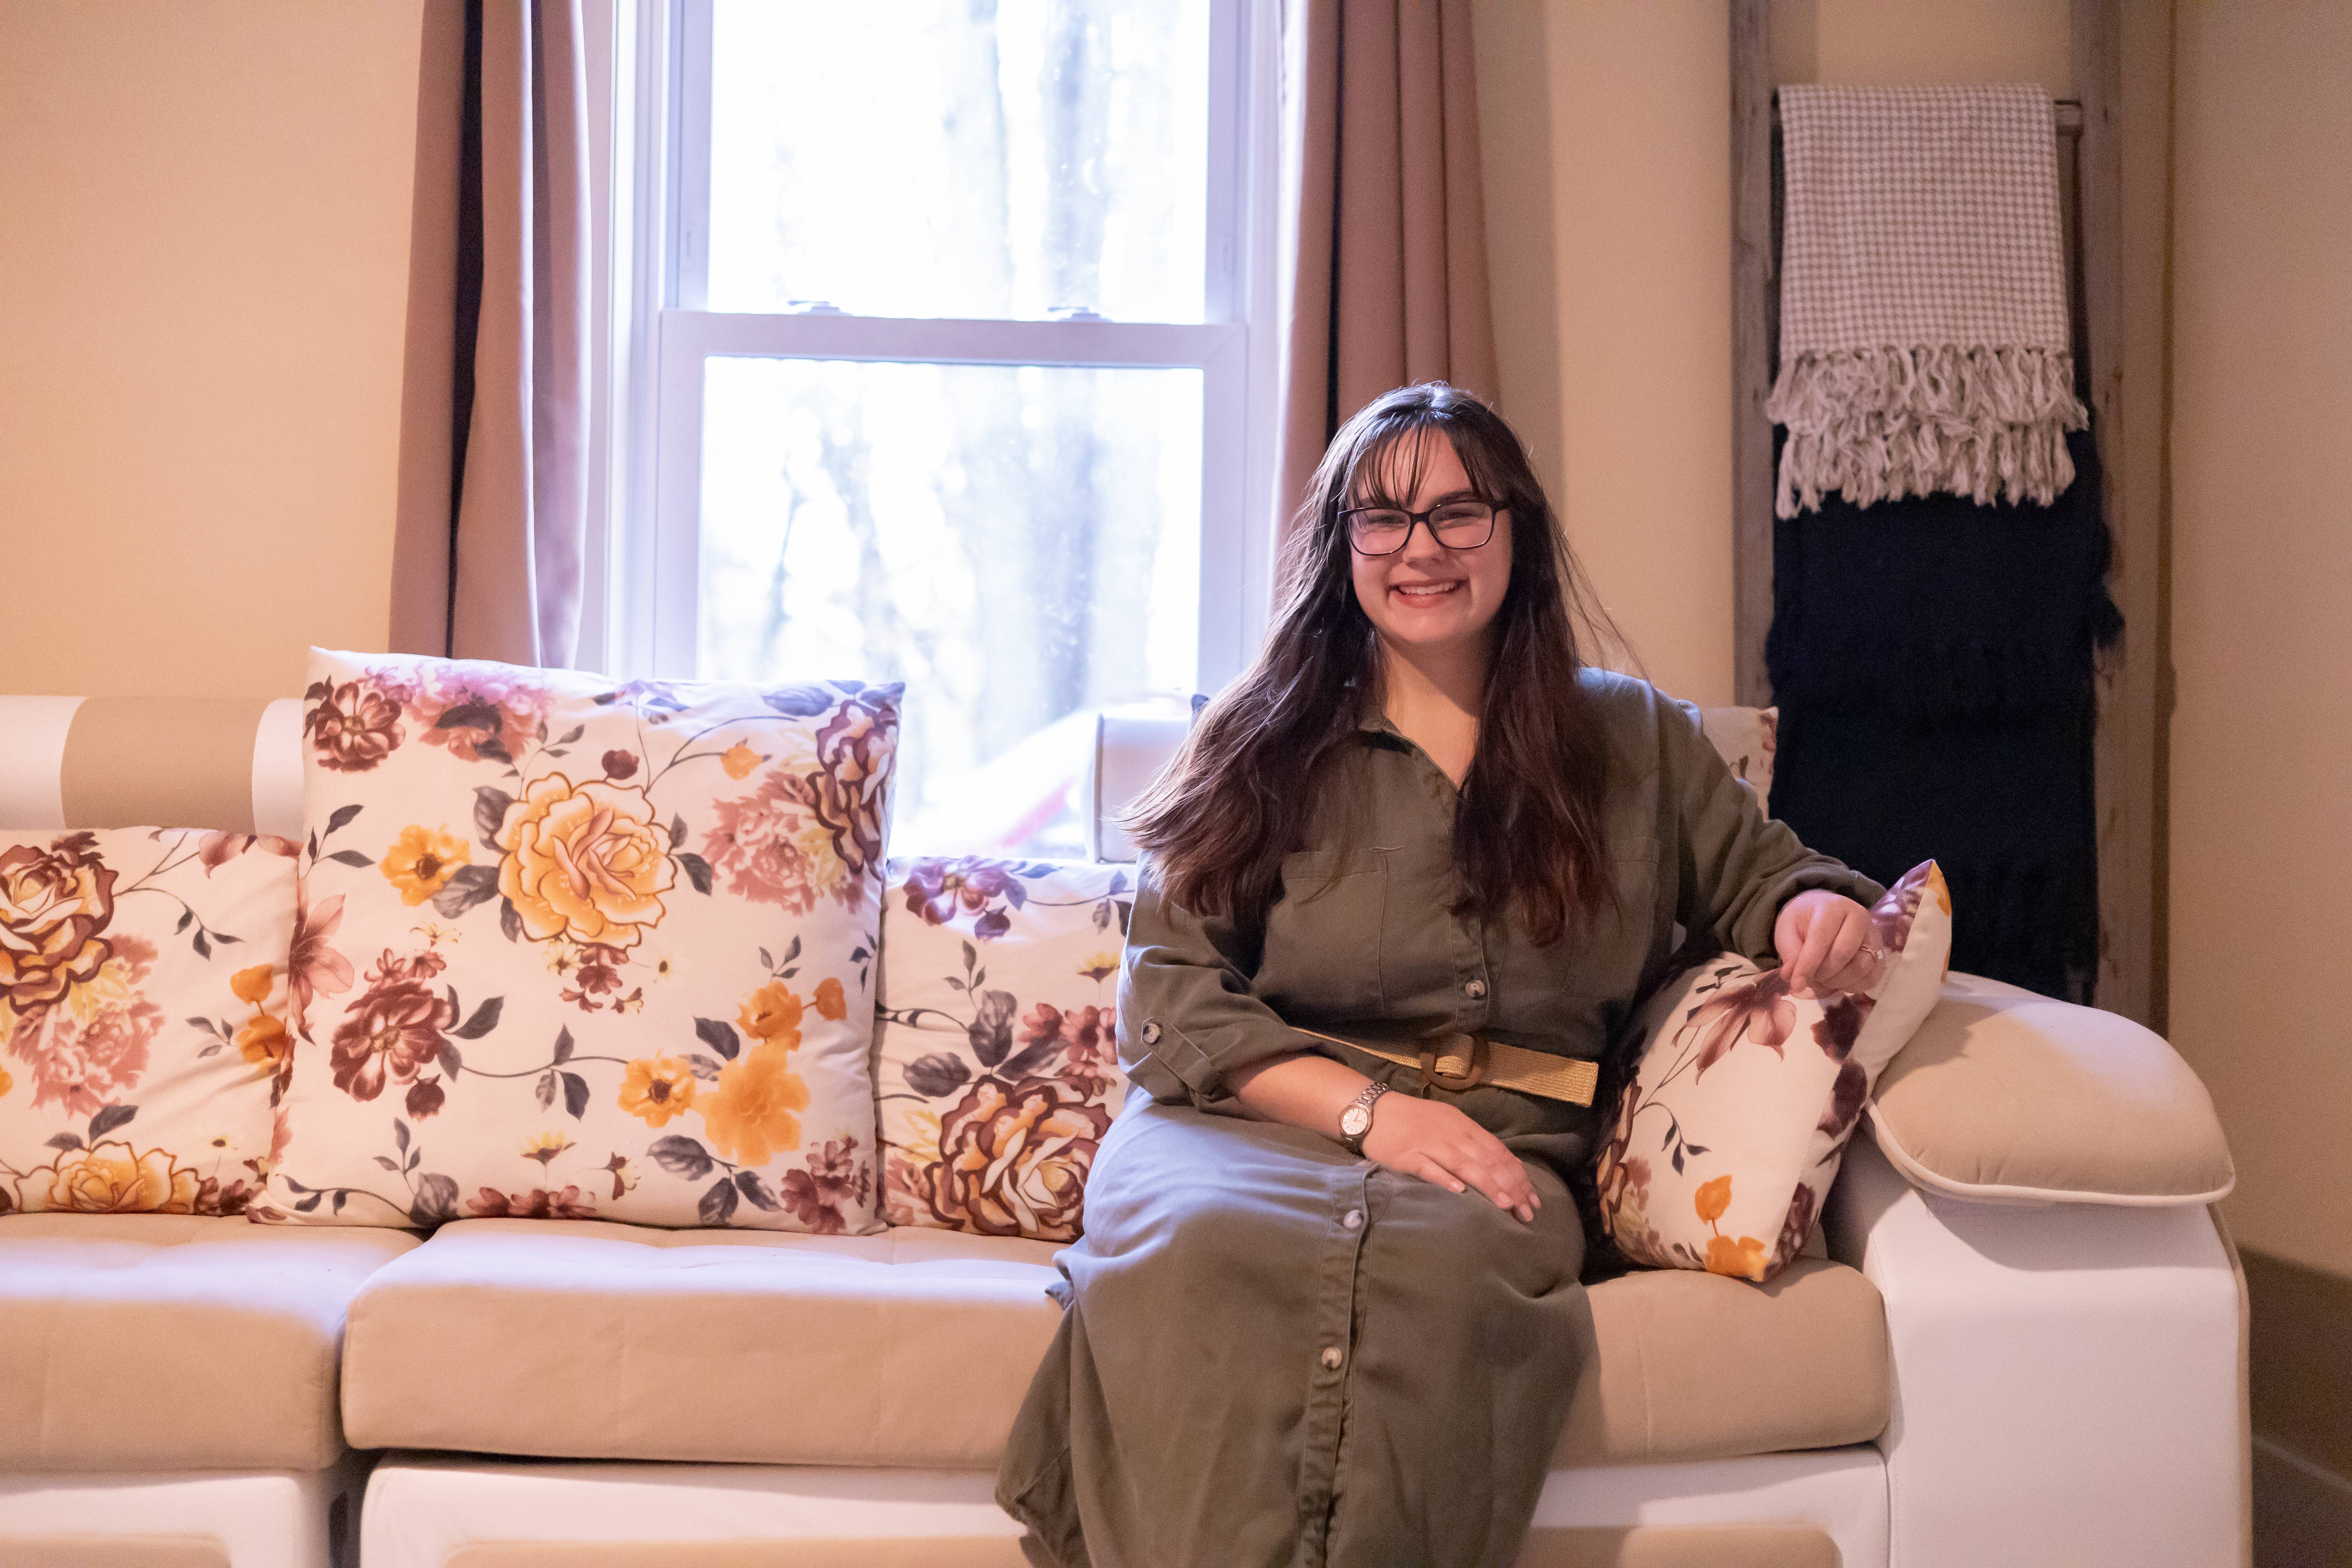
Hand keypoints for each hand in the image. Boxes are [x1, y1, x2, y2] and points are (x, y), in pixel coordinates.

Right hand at [1359, 1093, 1540, 1222]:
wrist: (1372, 1110)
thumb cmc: (1412, 1119)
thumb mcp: (1447, 1123)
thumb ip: (1471, 1142)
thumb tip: (1499, 1164)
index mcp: (1463, 1125)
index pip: (1498, 1151)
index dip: (1518, 1175)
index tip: (1532, 1197)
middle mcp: (1452, 1133)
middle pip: (1487, 1160)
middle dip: (1511, 1186)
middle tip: (1526, 1211)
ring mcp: (1430, 1144)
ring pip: (1465, 1164)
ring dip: (1487, 1184)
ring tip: (1505, 1204)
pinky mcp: (1408, 1156)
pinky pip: (1429, 1168)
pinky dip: (1445, 1179)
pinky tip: (1459, 1192)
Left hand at [1774, 889, 1883, 996]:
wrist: (1823, 915)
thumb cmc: (1804, 922)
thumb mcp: (1787, 931)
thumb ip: (1790, 953)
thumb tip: (1791, 977)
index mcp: (1832, 907)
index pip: (1822, 937)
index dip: (1808, 964)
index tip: (1795, 984)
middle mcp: (1858, 917)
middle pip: (1844, 952)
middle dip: (1823, 972)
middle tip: (1810, 977)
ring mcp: (1873, 935)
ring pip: (1861, 966)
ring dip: (1838, 981)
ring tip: (1823, 979)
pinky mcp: (1880, 953)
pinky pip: (1873, 977)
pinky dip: (1854, 986)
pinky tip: (1839, 983)